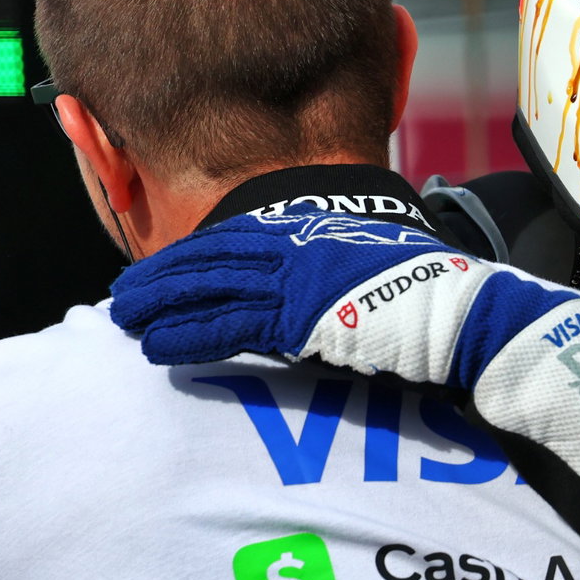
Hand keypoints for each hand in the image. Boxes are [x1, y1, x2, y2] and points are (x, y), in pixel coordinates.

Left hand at [110, 204, 573, 387]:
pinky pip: (227, 327)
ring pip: (208, 289)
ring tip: (125, 321)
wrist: (455, 309)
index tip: (160, 267)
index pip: (237, 237)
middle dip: (163, 278)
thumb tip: (321, 283)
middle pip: (212, 259)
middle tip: (123, 295)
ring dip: (161, 306)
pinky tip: (157, 348)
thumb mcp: (376, 260)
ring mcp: (296, 281)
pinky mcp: (297, 318)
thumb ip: (338, 265)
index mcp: (316, 232)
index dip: (193, 254)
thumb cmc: (428, 290)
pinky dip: (187, 337)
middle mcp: (299, 249)